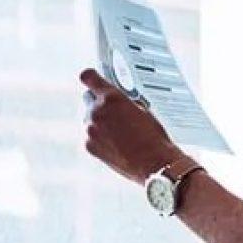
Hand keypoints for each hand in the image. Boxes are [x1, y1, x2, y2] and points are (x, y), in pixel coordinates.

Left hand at [80, 68, 179, 183]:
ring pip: (89, 119)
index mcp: (111, 98)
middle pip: (88, 99)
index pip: (89, 77)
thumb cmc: (154, 138)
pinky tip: (115, 145)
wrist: (155, 165)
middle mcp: (97, 111)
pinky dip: (99, 139)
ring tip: (118, 134)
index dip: (91, 78)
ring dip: (99, 122)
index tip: (92, 80)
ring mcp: (90, 129)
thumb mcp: (142, 110)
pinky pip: (90, 136)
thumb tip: (117, 104)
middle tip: (112, 113)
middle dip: (98, 103)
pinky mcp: (89, 145)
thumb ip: (124, 103)